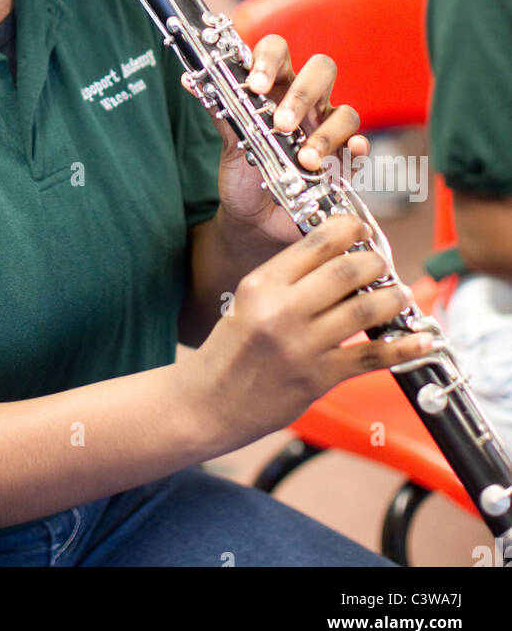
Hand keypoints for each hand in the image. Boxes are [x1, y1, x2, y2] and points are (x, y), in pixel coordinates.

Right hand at [190, 213, 434, 450]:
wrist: (209, 401)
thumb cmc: (231, 348)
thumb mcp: (249, 298)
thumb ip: (289, 277)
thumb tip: (338, 257)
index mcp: (262, 284)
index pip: (315, 243)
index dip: (348, 230)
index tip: (361, 229)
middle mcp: (282, 311)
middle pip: (346, 272)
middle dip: (375, 261)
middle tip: (382, 262)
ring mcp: (302, 346)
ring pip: (364, 310)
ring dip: (392, 298)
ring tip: (398, 294)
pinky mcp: (318, 378)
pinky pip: (371, 357)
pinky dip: (403, 347)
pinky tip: (421, 340)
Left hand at [200, 33, 368, 244]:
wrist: (253, 220)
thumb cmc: (244, 173)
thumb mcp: (229, 143)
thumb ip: (219, 110)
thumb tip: (189, 78)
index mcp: (276, 87)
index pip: (278, 51)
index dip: (269, 59)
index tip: (255, 84)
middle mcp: (306, 102)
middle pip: (321, 70)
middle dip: (302, 95)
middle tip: (281, 124)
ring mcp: (328, 128)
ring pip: (345, 112)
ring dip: (326, 134)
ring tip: (305, 159)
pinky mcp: (343, 160)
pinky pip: (359, 147)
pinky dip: (357, 149)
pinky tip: (351, 155)